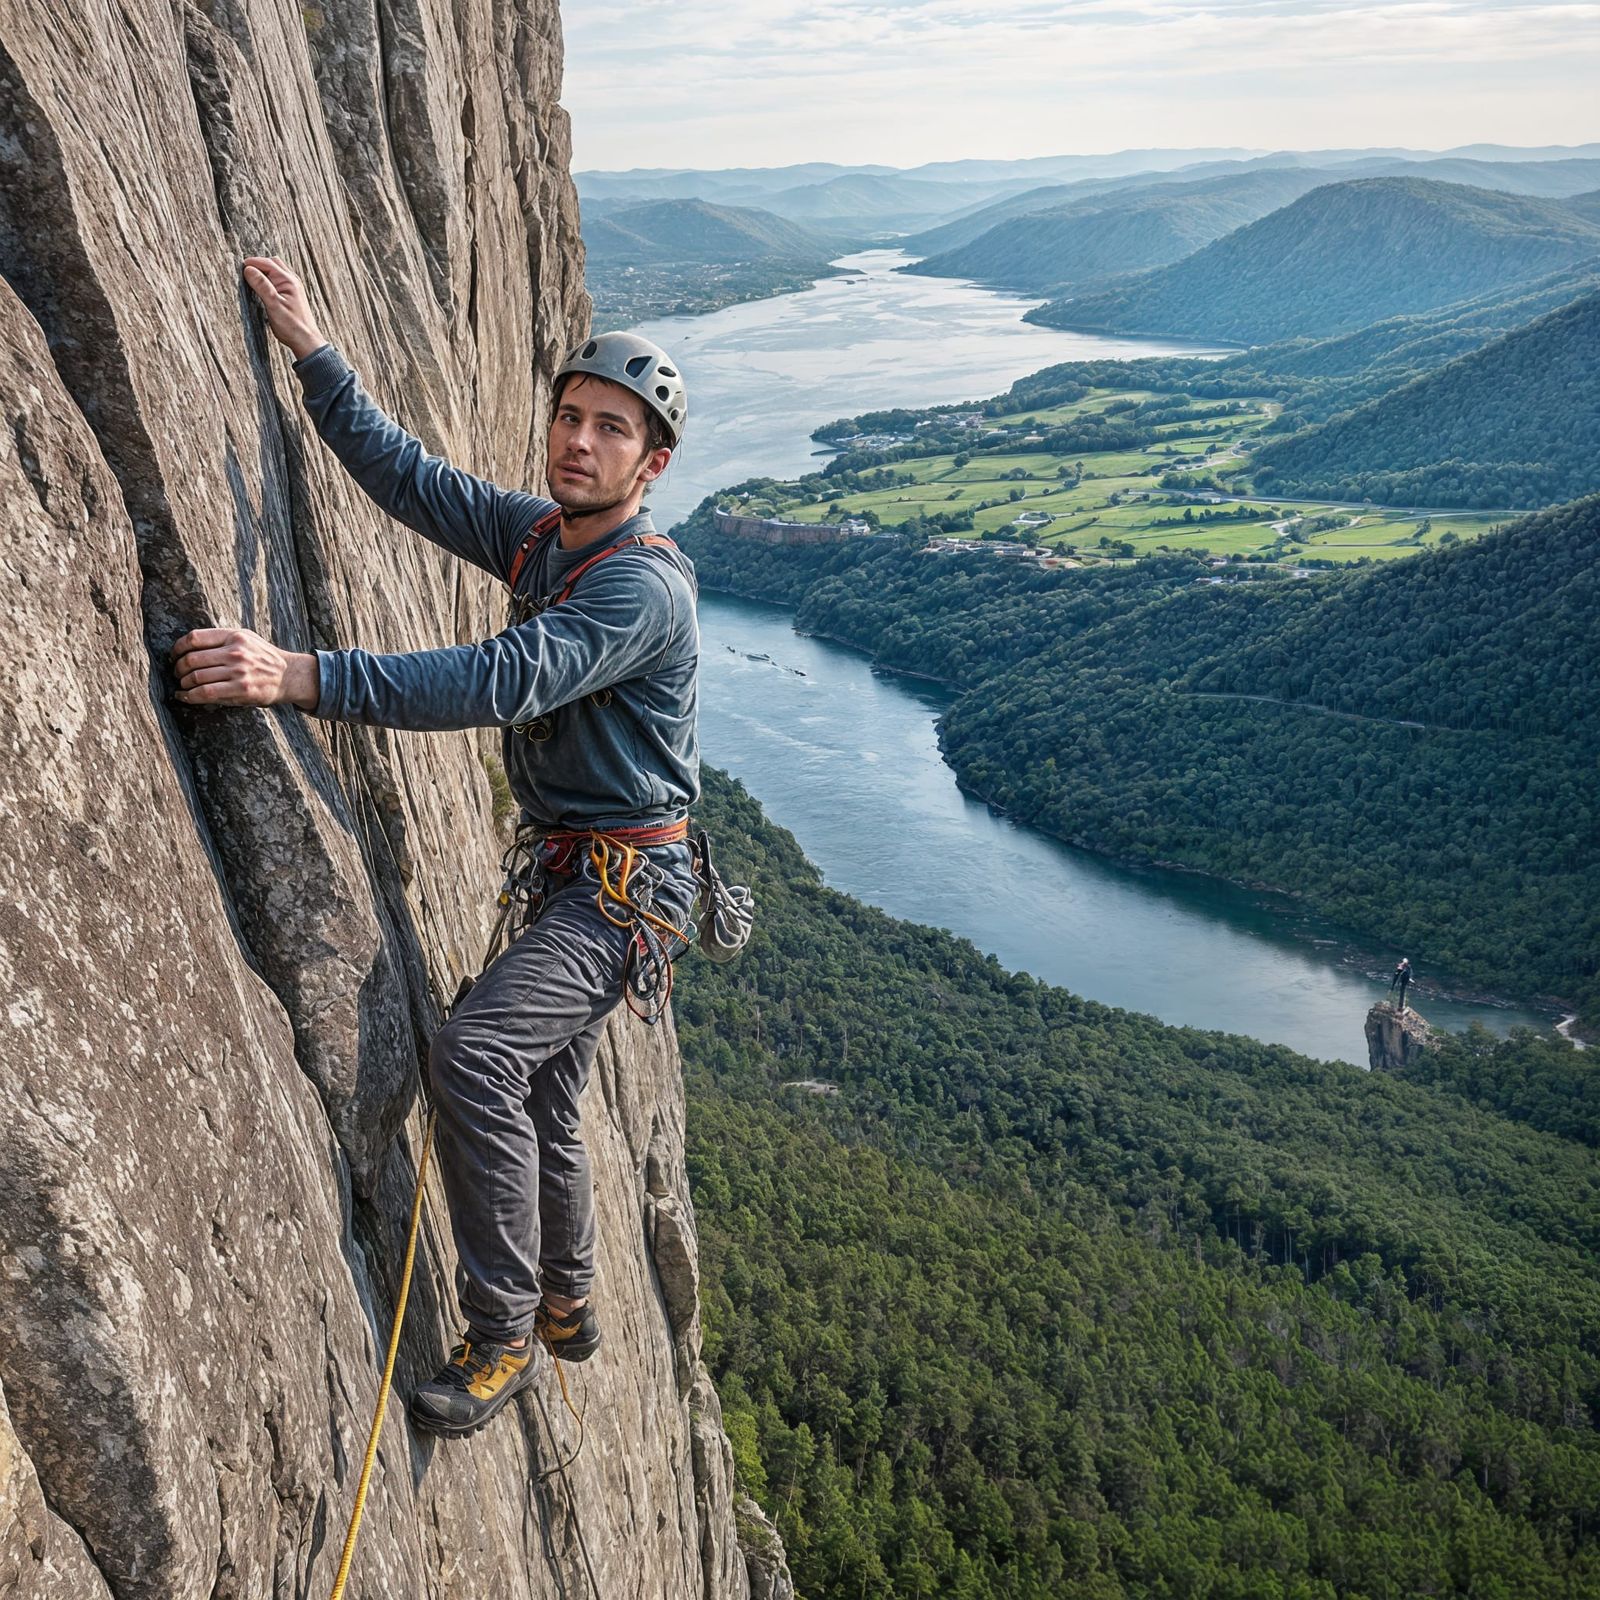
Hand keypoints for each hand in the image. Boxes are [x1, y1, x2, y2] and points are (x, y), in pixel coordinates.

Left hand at [171, 627, 319, 710]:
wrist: (290, 676)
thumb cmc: (264, 657)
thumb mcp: (247, 638)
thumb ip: (222, 639)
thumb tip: (189, 646)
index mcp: (234, 636)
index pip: (194, 638)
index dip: (178, 648)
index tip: (174, 656)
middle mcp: (235, 652)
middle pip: (192, 659)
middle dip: (178, 668)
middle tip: (177, 674)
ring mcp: (238, 671)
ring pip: (196, 677)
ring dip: (183, 684)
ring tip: (183, 686)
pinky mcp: (241, 689)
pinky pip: (205, 693)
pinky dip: (189, 696)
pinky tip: (184, 697)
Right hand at [242, 256, 325, 360]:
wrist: (306, 341)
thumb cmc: (292, 326)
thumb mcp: (273, 305)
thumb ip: (262, 286)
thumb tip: (249, 269)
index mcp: (288, 281)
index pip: (267, 263)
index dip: (252, 263)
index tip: (240, 268)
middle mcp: (292, 281)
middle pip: (272, 263)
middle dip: (257, 265)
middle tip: (245, 273)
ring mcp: (293, 287)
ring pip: (275, 271)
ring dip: (263, 272)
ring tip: (252, 281)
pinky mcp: (291, 295)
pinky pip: (278, 280)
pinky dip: (268, 280)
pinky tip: (262, 289)